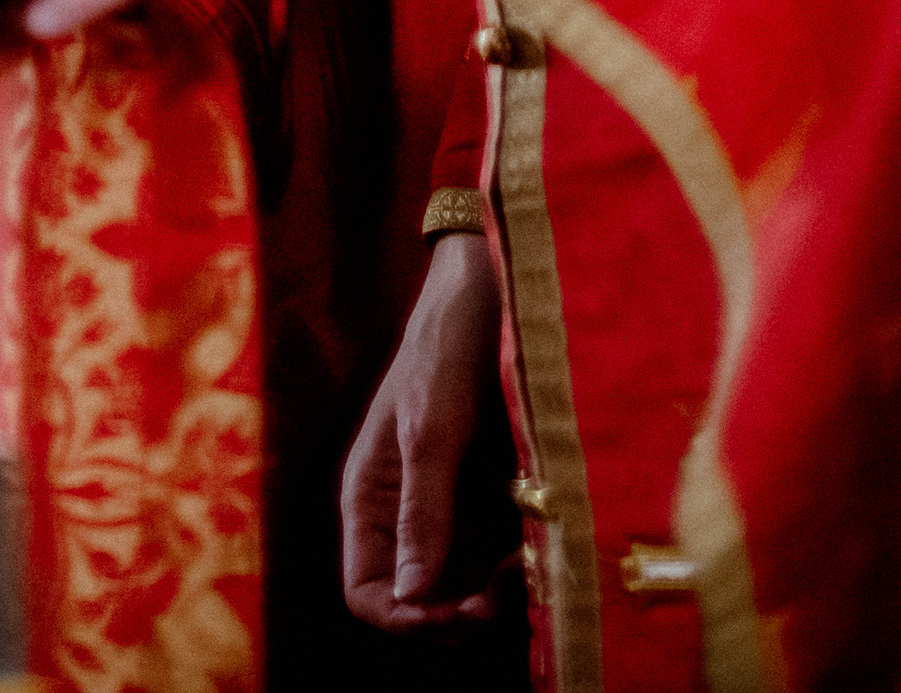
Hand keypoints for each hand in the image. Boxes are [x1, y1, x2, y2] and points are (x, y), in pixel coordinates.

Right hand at [342, 231, 505, 626]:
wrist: (500, 284)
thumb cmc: (451, 342)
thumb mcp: (432, 424)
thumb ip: (421, 508)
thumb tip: (410, 595)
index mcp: (371, 494)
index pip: (367, 591)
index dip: (405, 616)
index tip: (457, 608)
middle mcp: (404, 510)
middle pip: (415, 601)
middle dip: (454, 612)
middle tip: (499, 595)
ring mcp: (448, 505)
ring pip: (459, 587)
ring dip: (490, 593)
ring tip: (523, 564)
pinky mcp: (488, 495)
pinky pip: (493, 557)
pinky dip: (513, 565)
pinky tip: (534, 544)